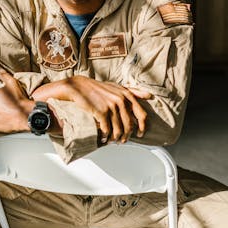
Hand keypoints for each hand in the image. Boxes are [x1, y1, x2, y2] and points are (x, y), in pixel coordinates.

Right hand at [33, 76, 150, 142]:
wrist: (79, 87)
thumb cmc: (99, 88)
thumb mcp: (118, 87)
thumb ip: (134, 91)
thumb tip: (149, 96)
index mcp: (127, 95)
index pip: (141, 115)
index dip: (142, 127)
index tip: (139, 134)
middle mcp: (121, 100)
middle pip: (129, 125)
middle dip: (126, 136)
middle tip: (122, 141)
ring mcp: (111, 106)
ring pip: (118, 130)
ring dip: (115, 139)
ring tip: (112, 141)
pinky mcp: (101, 112)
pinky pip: (107, 130)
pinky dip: (105, 137)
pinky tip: (103, 139)